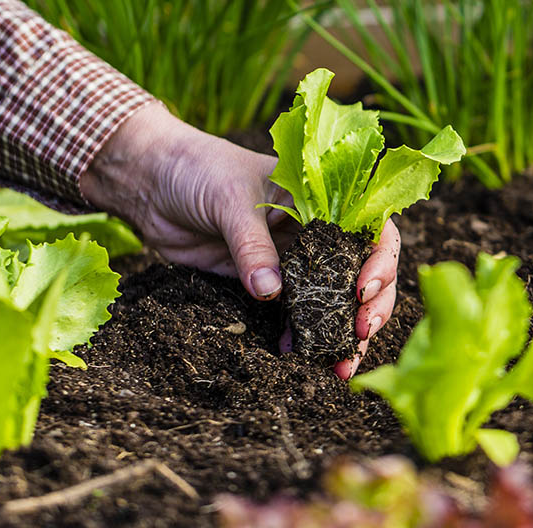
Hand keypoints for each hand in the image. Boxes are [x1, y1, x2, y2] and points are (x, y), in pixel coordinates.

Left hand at [80, 102, 398, 377]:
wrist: (153, 181)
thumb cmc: (200, 168)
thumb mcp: (230, 198)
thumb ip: (252, 244)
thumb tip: (271, 293)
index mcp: (321, 195)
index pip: (369, 226)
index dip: (379, 258)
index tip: (364, 289)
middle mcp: (314, 229)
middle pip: (361, 268)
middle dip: (370, 305)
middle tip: (362, 334)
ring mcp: (291, 258)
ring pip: (331, 297)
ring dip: (341, 330)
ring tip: (342, 365)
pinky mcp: (262, 282)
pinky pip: (292, 313)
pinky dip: (300, 335)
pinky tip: (299, 355)